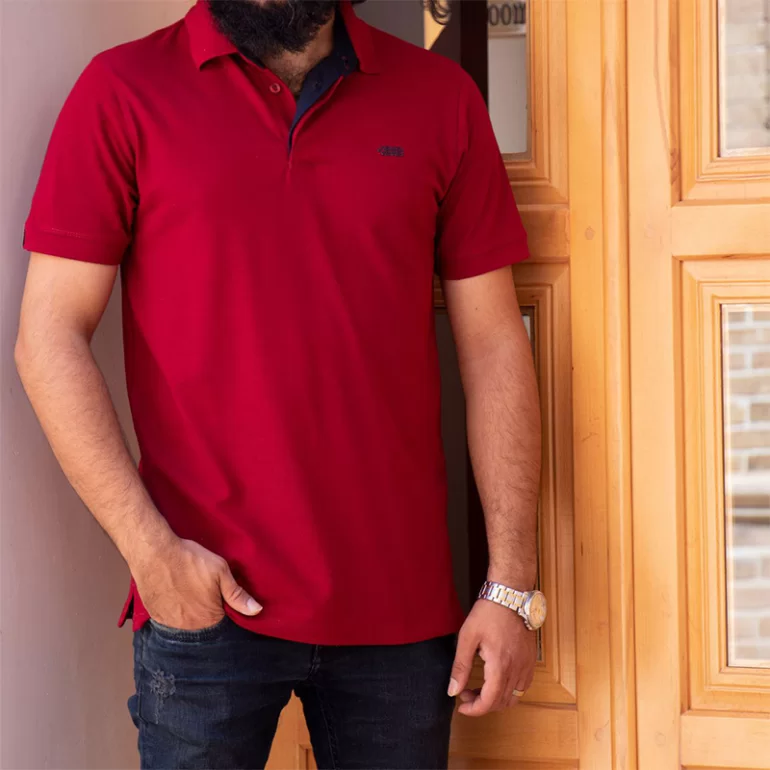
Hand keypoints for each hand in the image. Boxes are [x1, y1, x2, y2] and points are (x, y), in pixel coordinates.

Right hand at [130, 535, 261, 629]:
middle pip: (203, 623)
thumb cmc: (190, 560)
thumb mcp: (220, 571)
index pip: (222, 621)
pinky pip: (169, 618)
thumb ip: (237, 594)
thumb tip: (256, 610)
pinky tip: (174, 593)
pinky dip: (173, 608)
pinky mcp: (156, 616)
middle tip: (201, 589)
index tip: (218, 595)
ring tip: (187, 589)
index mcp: (209, 619)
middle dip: (206, 609)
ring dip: (189, 611)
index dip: (222, 608)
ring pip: (185, 622)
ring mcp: (170, 623)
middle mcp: (190, 627)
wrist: (155, 553)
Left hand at [448, 598, 536, 715]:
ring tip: (478, 688)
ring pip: (513, 698)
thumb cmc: (488, 612)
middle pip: (501, 702)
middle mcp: (517, 669)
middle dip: (481, 704)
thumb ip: (460, 666)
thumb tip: (453, 690)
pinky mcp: (530, 661)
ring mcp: (526, 666)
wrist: (510, 596)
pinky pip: (522, 687)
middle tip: (465, 693)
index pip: (489, 701)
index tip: (461, 706)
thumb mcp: (468, 637)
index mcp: (500, 665)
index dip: (474, 709)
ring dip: (495, 700)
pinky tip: (495, 681)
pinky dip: (509, 692)